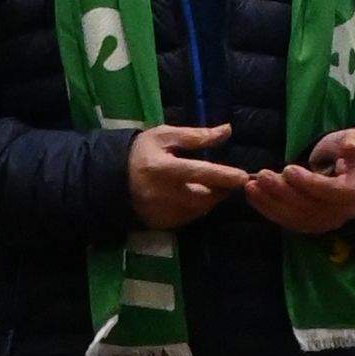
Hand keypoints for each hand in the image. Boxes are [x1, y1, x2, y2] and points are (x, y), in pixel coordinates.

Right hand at [126, 124, 254, 231]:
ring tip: (214, 186)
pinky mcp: (162, 224)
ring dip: (210, 199)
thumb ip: (196, 135)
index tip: (243, 176)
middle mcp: (164, 195)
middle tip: (231, 180)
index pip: (200, 173)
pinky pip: (188, 218)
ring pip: (199, 210)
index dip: (223, 176)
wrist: (111, 179)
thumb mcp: (165, 136)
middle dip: (221, 190)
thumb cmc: (141, 152)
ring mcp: (162, 212)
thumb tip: (227, 131)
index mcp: (163, 169)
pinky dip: (197, 208)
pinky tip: (195, 196)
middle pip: (204, 197)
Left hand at [242, 129, 354, 234]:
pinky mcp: (308, 226)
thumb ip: (352, 143)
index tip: (288, 169)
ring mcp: (324, 223)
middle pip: (309, 206)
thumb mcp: (352, 139)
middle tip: (262, 175)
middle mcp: (341, 213)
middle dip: (283, 192)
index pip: (331, 191)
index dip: (309, 182)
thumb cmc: (343, 151)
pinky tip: (252, 196)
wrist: (342, 172)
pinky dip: (268, 209)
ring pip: (295, 217)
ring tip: (251, 186)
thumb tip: (351, 149)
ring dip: (270, 203)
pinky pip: (287, 221)